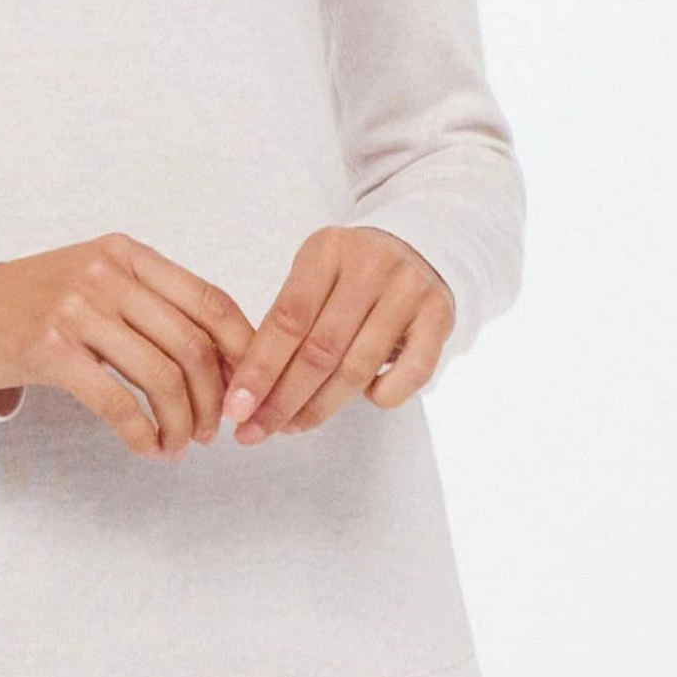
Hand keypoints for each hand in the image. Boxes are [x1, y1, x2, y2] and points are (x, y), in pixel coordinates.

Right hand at [0, 234, 254, 459]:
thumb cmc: (45, 302)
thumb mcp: (102, 281)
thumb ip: (156, 304)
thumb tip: (228, 359)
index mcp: (129, 254)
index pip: (209, 301)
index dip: (242, 350)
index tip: (249, 388)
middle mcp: (107, 274)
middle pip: (191, 344)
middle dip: (213, 398)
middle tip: (213, 430)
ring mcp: (77, 309)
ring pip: (160, 376)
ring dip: (181, 422)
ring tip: (180, 445)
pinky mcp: (50, 348)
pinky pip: (116, 401)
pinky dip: (141, 433)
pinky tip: (147, 448)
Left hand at [219, 226, 453, 444]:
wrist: (422, 245)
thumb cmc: (353, 271)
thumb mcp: (315, 274)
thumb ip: (287, 320)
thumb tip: (248, 389)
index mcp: (327, 250)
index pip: (286, 320)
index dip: (259, 370)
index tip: (235, 408)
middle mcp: (371, 267)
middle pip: (319, 351)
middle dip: (282, 400)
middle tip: (255, 431)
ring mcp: (409, 291)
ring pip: (357, 368)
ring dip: (320, 407)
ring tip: (292, 426)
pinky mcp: (441, 316)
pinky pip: (411, 375)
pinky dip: (380, 396)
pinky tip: (362, 398)